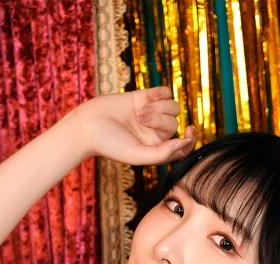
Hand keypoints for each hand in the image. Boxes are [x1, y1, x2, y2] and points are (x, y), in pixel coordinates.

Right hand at [75, 86, 196, 164]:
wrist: (88, 124)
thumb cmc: (110, 144)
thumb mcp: (137, 155)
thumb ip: (161, 154)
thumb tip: (183, 144)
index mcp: (156, 150)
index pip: (182, 146)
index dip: (190, 139)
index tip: (189, 131)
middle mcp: (155, 133)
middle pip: (175, 123)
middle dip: (160, 120)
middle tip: (140, 120)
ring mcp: (151, 114)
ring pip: (173, 107)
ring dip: (158, 108)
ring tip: (139, 112)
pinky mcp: (144, 97)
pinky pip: (165, 92)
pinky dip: (159, 94)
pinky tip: (145, 98)